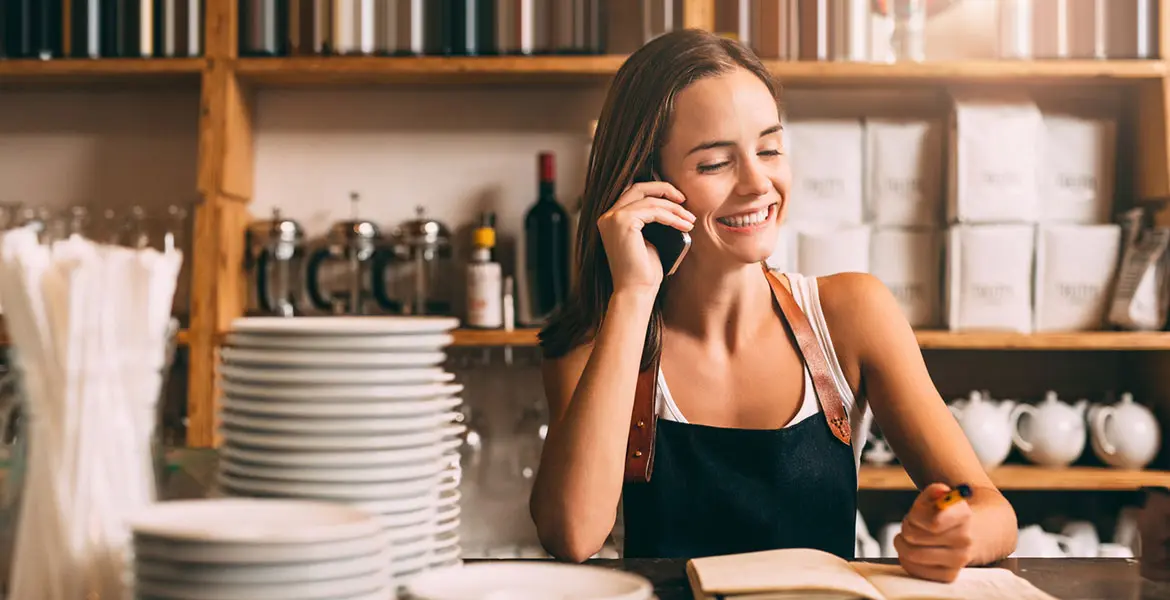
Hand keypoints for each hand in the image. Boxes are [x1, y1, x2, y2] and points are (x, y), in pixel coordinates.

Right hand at [596, 181, 694, 295]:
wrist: (636, 291)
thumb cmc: (644, 272)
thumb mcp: (649, 239)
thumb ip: (652, 221)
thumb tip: (673, 206)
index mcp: (611, 220)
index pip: (634, 194)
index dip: (657, 191)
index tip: (678, 200)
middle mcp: (608, 217)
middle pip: (639, 188)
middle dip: (664, 189)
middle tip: (684, 200)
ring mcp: (613, 218)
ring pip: (650, 200)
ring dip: (674, 208)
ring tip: (690, 220)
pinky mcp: (622, 222)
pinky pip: (653, 211)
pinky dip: (671, 217)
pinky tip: (684, 226)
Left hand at [895, 483, 974, 582]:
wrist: (971, 533)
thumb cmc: (946, 513)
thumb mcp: (941, 497)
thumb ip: (936, 491)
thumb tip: (939, 491)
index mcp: (963, 515)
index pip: (932, 521)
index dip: (915, 515)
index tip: (915, 512)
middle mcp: (965, 539)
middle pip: (914, 536)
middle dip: (906, 527)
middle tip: (910, 524)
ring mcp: (959, 560)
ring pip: (912, 554)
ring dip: (902, 543)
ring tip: (911, 537)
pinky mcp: (949, 576)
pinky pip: (915, 570)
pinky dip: (906, 559)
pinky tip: (913, 551)